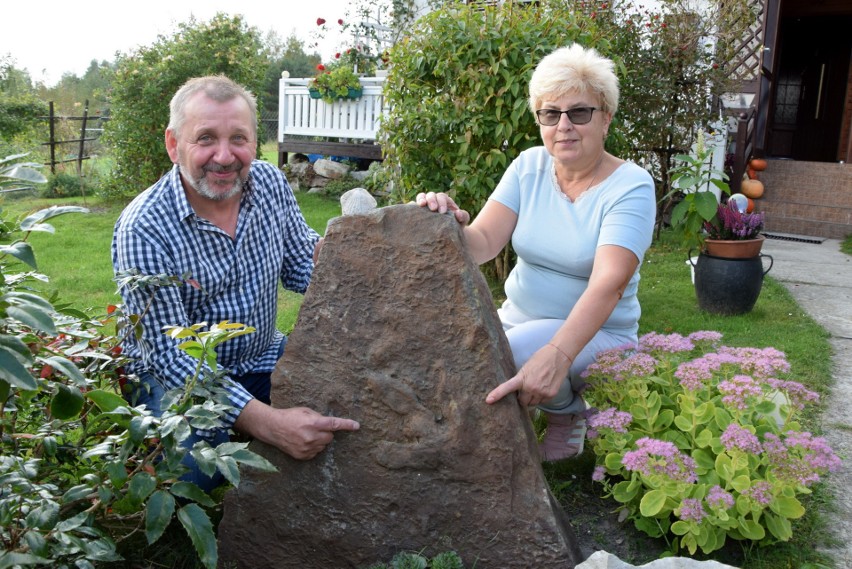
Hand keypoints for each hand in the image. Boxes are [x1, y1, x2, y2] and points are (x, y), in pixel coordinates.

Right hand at [234, 400, 359, 459]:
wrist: (273, 428)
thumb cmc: (290, 416)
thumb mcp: (305, 411)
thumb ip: (319, 417)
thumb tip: (330, 425)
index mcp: (313, 423)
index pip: (334, 424)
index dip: (347, 425)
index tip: (357, 426)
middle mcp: (311, 437)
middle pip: (330, 437)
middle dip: (326, 433)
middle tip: (315, 429)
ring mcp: (307, 448)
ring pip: (323, 446)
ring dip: (319, 441)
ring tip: (306, 435)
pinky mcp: (302, 456)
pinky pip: (315, 453)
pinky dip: (312, 448)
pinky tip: (302, 442)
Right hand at [414, 191, 470, 224]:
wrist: (448, 235)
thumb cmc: (456, 226)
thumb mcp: (462, 221)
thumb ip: (463, 216)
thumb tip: (458, 214)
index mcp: (444, 201)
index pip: (442, 197)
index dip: (442, 202)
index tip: (443, 212)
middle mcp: (434, 200)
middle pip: (431, 195)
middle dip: (432, 200)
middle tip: (433, 209)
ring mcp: (424, 206)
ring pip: (421, 197)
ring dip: (421, 199)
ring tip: (421, 205)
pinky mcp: (416, 212)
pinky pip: (412, 207)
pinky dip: (411, 207)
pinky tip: (412, 213)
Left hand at [485, 345, 569, 406]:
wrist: (559, 355)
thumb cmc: (541, 359)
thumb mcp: (526, 367)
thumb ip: (521, 380)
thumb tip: (518, 392)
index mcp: (522, 378)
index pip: (506, 387)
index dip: (497, 394)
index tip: (488, 400)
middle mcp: (530, 387)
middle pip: (522, 401)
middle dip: (523, 397)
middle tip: (527, 388)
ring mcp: (541, 392)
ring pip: (533, 403)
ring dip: (533, 398)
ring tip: (538, 385)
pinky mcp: (550, 395)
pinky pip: (543, 401)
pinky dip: (542, 396)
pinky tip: (545, 385)